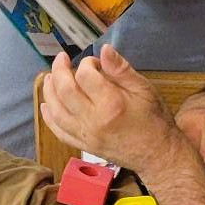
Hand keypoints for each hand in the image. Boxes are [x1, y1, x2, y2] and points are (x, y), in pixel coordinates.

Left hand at [40, 43, 181, 174]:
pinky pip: (59, 132)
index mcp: (111, 103)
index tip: (95, 63)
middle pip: (65, 91)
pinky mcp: (84, 146)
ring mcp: (86, 135)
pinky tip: (46, 105)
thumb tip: (104, 49)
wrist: (158, 155)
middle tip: (61, 59)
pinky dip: (49, 118)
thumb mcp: (144, 89)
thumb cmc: (154, 119)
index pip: (85, 76)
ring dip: (49, 91)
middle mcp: (93, 120)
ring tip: (49, 77)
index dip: (86, 63)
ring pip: (56, 111)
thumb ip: (121, 70)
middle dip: (59, 70)